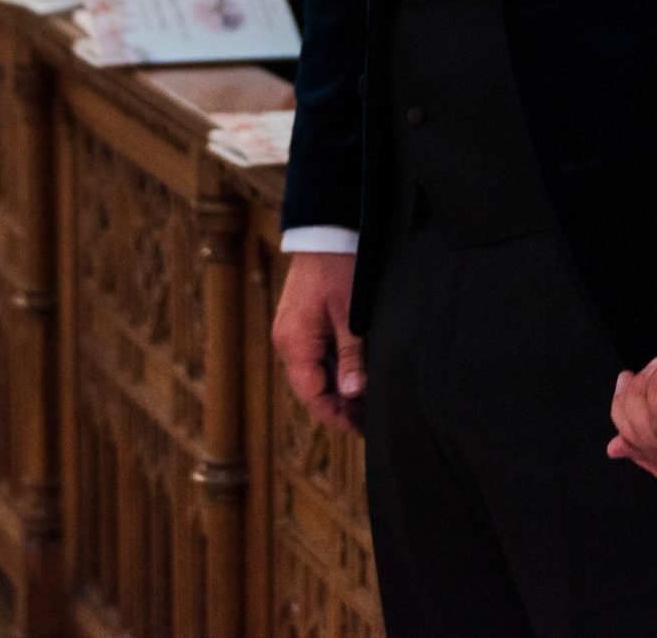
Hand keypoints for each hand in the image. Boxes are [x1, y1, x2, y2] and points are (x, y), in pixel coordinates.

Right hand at [272, 251, 364, 434]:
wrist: (324, 228)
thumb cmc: (338, 266)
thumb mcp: (351, 312)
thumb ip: (351, 354)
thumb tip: (353, 393)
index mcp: (294, 343)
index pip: (312, 395)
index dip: (336, 415)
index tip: (361, 428)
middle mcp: (287, 341)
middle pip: (310, 387)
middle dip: (338, 405)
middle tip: (369, 418)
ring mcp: (291, 331)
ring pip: (313, 372)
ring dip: (336, 387)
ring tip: (366, 400)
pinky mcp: (299, 320)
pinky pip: (313, 354)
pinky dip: (332, 367)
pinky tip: (354, 371)